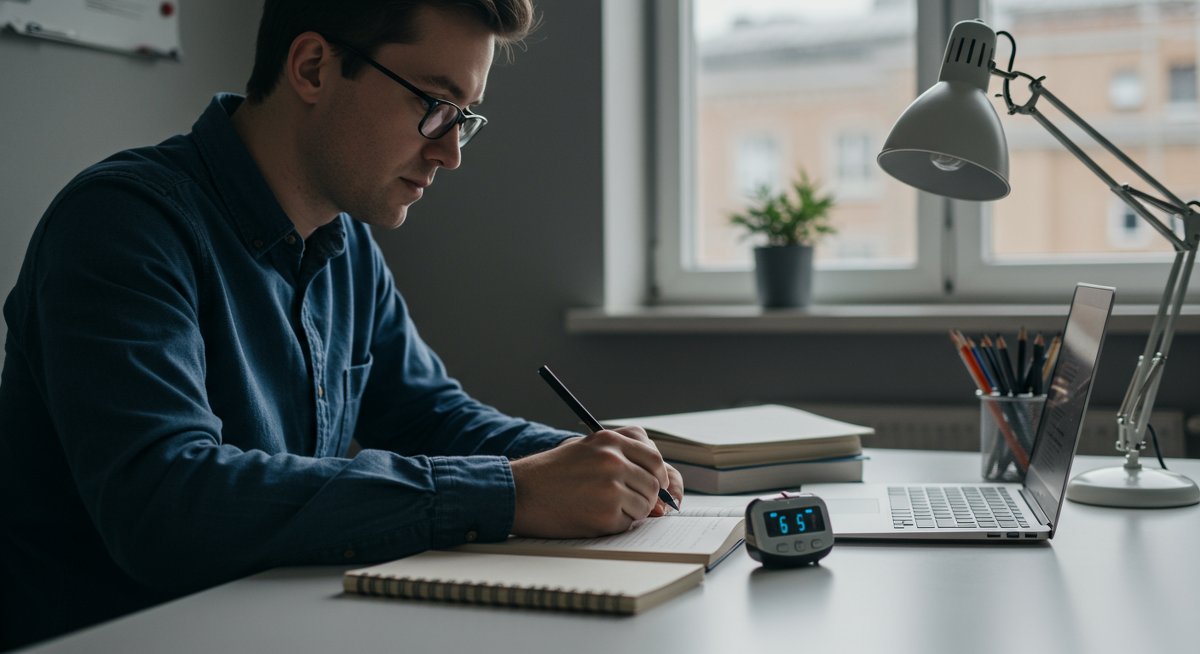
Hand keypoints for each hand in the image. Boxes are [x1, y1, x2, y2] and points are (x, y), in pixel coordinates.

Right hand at [509, 426, 677, 537]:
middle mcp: (613, 461)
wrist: (519, 492)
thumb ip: (621, 456)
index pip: (653, 458)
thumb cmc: (550, 473)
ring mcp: (610, 488)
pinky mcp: (605, 515)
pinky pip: (627, 524)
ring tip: (602, 508)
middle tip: (631, 502)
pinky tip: (592, 516)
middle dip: (647, 497)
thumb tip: (659, 482)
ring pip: (644, 506)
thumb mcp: (585, 448)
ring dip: (630, 512)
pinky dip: (615, 525)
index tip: (655, 484)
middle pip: (653, 484)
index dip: (657, 474)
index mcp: (609, 441)